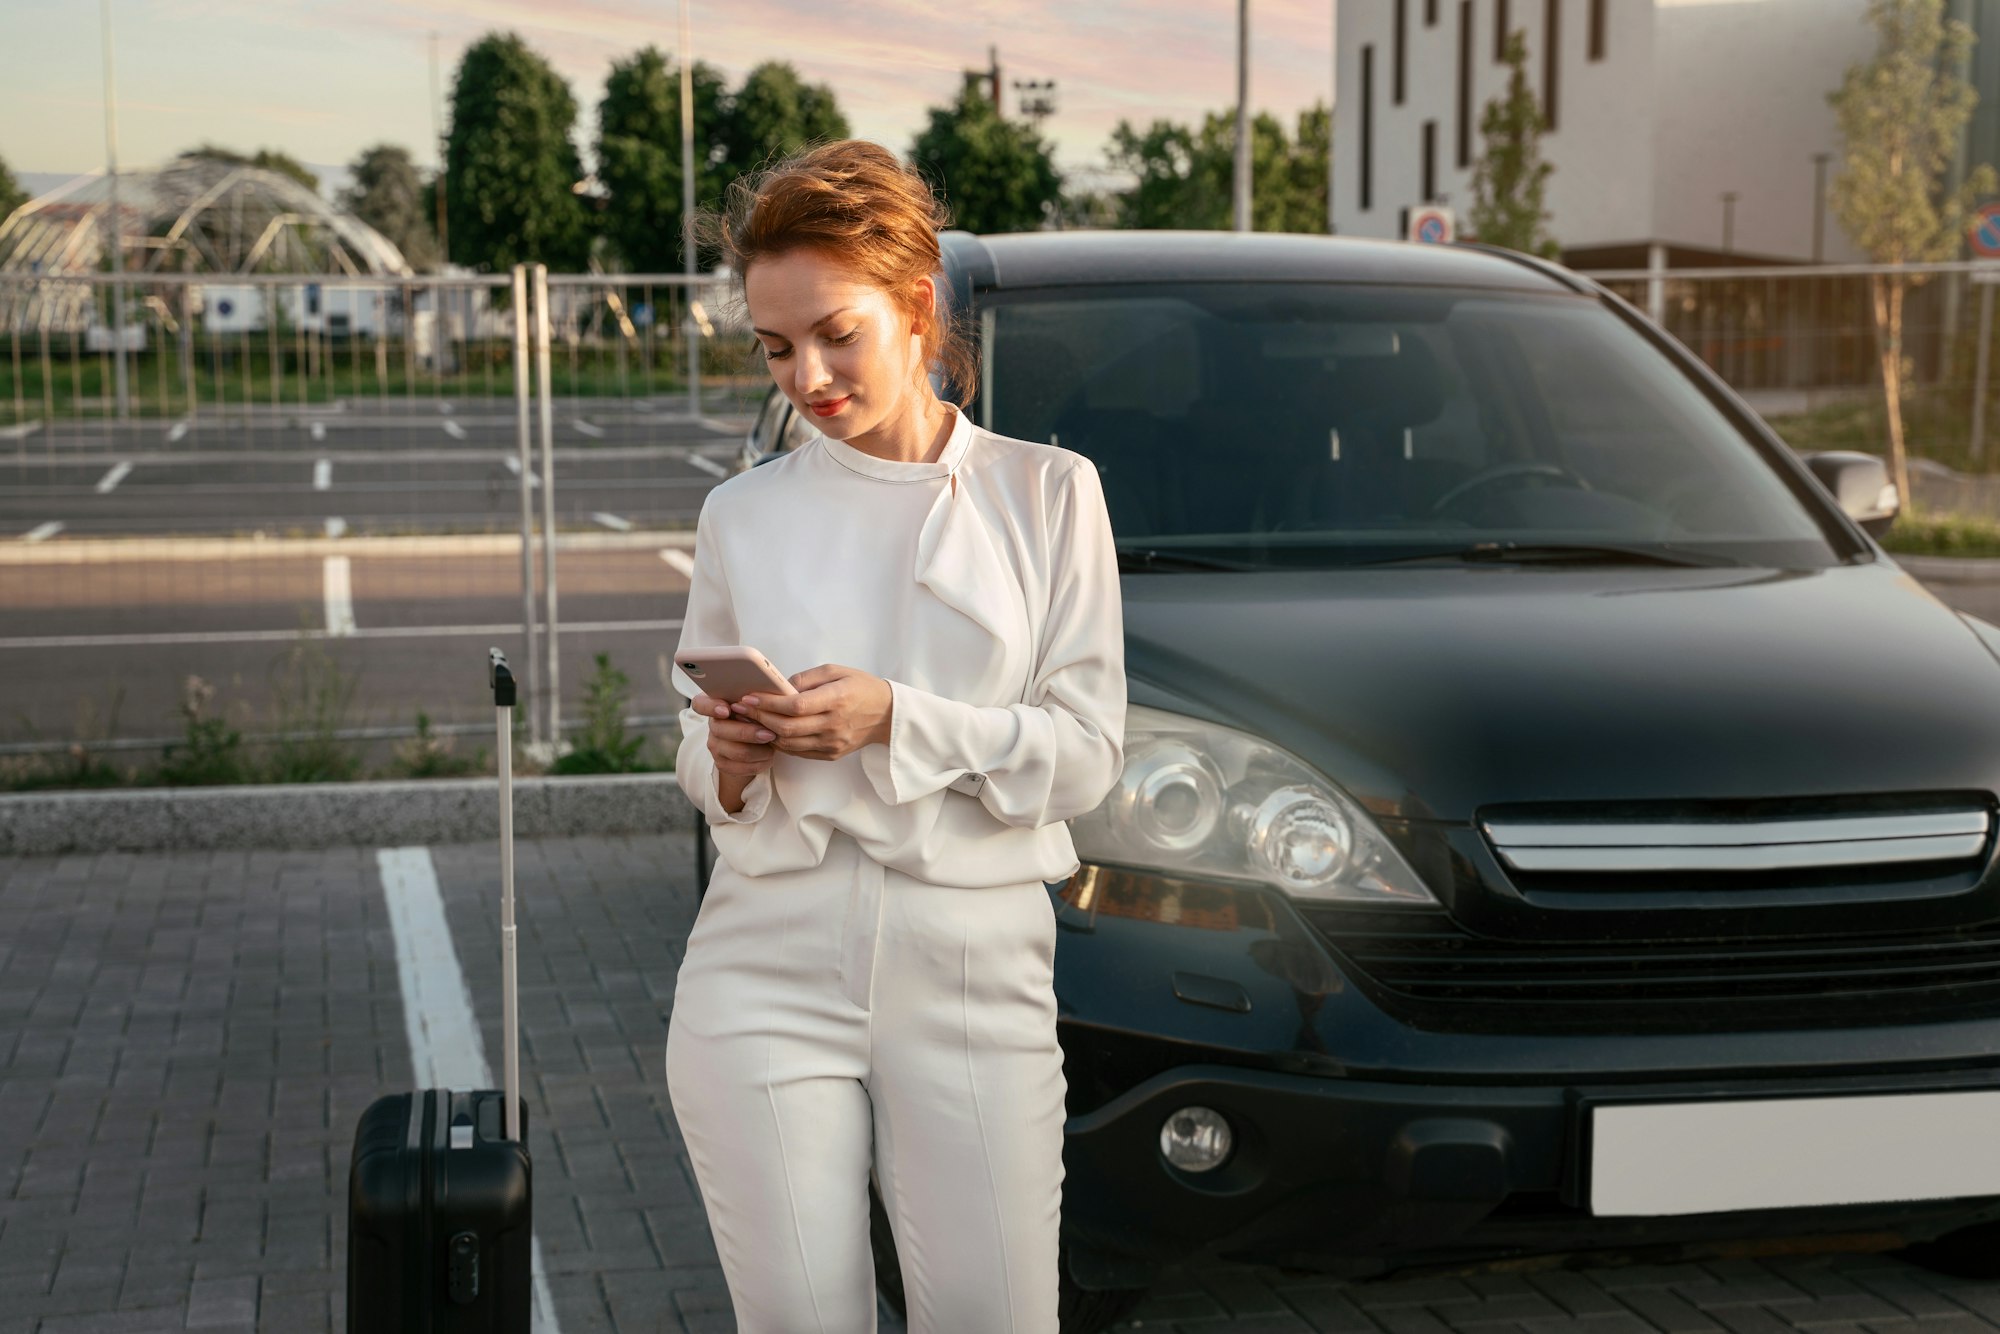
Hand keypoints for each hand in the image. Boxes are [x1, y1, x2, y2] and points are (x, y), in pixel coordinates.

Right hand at [693, 691, 777, 777]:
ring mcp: (715, 746)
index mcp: (716, 704)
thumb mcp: (757, 702)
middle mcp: (713, 725)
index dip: (710, 707)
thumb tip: (765, 695)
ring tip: (774, 746)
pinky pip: (741, 768)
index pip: (700, 704)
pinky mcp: (723, 764)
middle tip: (769, 734)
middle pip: (721, 730)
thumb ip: (756, 697)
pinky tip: (769, 757)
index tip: (726, 710)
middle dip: (747, 732)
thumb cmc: (760, 714)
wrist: (757, 740)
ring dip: (759, 750)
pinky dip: (759, 763)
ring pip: (736, 751)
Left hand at [731, 664, 892, 760]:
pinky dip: (780, 742)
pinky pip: (798, 752)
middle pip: (788, 728)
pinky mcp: (831, 754)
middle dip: (760, 718)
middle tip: (742, 709)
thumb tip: (779, 689)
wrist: (886, 714)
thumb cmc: (860, 687)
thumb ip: (806, 679)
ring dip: (766, 732)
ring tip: (750, 720)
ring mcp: (832, 743)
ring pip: (789, 744)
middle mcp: (834, 724)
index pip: (796, 706)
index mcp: (837, 699)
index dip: (769, 704)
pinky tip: (769, 730)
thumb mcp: (836, 671)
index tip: (750, 697)